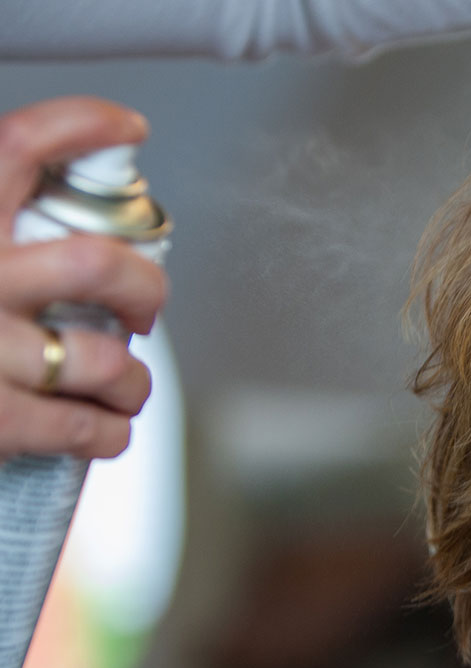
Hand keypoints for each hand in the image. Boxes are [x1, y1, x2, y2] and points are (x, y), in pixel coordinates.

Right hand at [0, 97, 166, 460]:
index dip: (84, 125)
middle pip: (98, 263)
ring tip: (125, 385)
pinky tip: (106, 429)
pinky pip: (84, 425)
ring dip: (133, 379)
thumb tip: (31, 183)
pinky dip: (110, 431)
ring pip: (105, 358)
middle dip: (145, 288)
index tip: (125, 127)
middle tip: (143, 305)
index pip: (18, 144)